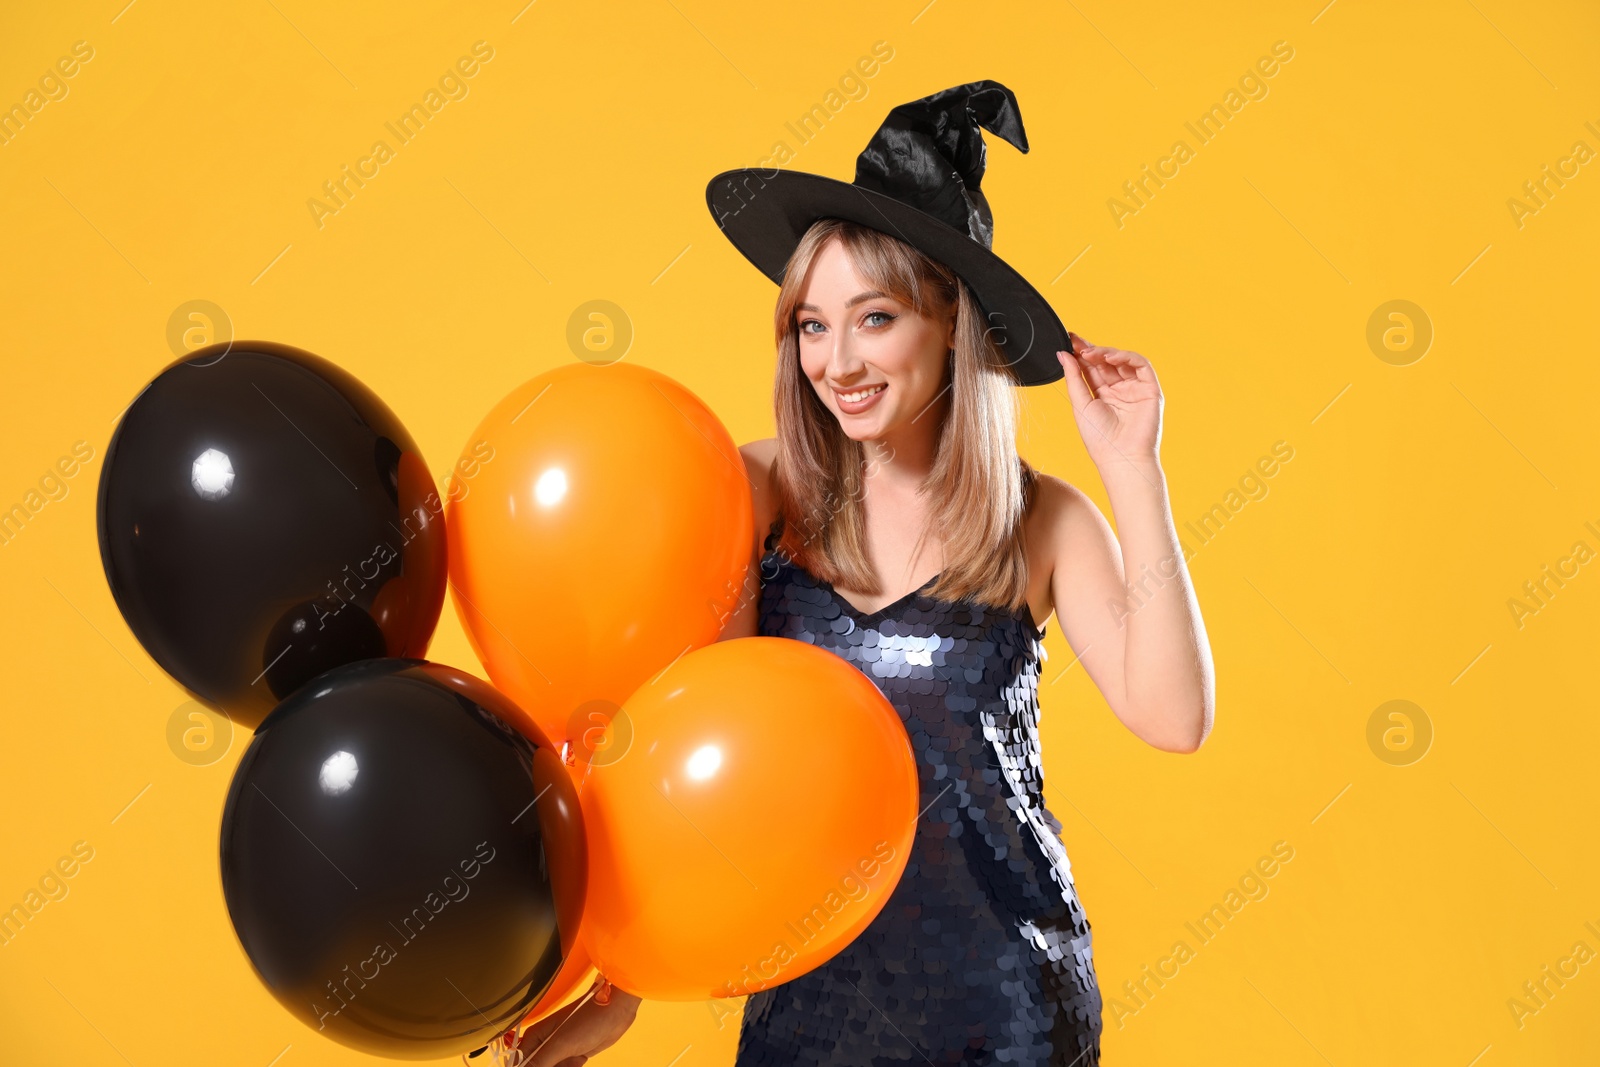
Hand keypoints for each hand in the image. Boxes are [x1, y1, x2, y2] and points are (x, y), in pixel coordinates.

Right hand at [500, 975, 641, 1065]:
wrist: (617, 1010)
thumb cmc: (590, 1018)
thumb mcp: (560, 1044)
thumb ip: (538, 1062)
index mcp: (533, 1038)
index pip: (518, 1065)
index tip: (549, 1065)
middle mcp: (543, 1045)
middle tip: (566, 1062)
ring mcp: (558, 1050)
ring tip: (575, 1061)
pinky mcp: (572, 1054)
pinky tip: (579, 1062)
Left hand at [1057, 333, 1162, 471]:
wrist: (1120, 457)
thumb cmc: (1099, 438)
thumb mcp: (1080, 404)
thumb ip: (1073, 378)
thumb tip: (1063, 354)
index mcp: (1103, 394)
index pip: (1092, 368)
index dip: (1082, 353)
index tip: (1069, 340)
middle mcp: (1120, 390)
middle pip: (1106, 362)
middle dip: (1092, 350)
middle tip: (1077, 342)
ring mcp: (1135, 388)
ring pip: (1123, 361)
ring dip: (1106, 353)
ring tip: (1090, 353)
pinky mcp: (1150, 389)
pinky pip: (1141, 365)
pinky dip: (1126, 357)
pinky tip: (1110, 358)